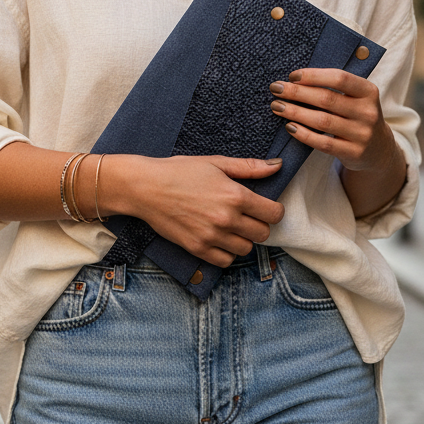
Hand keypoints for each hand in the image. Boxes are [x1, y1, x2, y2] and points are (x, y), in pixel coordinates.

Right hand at [101, 155, 285, 267]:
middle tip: (246, 216)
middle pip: (263, 233)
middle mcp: (227, 219)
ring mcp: (212, 236)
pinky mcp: (197, 248)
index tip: (265, 207)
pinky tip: (219, 239)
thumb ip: (249, 167)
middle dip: (259, 224)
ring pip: (246, 249)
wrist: (146, 187)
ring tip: (231, 227)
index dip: (273, 210)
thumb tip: (277, 166)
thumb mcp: (216, 163)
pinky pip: (226, 261)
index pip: (274, 214)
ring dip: (243, 239)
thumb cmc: (179, 171)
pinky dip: (226, 252)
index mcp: (235, 195)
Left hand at [268, 68, 398, 171]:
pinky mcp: (353, 152)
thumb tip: (295, 78)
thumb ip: (334, 87)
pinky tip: (289, 127)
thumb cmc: (357, 116)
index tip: (292, 76)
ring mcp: (361, 134)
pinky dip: (303, 134)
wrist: (378, 149)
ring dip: (295, 112)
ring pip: (322, 121)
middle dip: (297, 93)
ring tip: (277, 106)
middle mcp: (367, 112)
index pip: (339, 78)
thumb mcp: (356, 98)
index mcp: (368, 91)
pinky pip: (323, 143)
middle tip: (276, 89)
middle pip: (326, 99)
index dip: (313, 76)